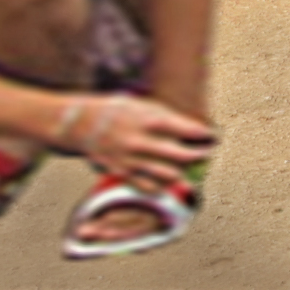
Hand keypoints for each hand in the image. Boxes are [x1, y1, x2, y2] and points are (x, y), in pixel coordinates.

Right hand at [65, 91, 219, 186]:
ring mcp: (132, 159)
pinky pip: (149, 186)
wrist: (77, 125)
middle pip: (183, 156)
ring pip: (169, 174)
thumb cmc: (112, 110)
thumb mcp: (138, 103)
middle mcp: (142, 140)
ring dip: (182, 172)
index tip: (212, 137)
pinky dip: (161, 185)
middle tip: (205, 153)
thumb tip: (188, 127)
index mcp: (149, 118)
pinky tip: (167, 180)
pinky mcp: (122, 172)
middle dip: (199, 156)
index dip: (204, 135)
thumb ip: (163, 115)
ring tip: (187, 167)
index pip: (188, 129)